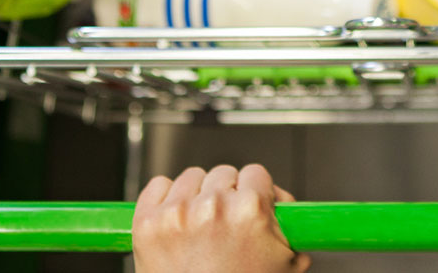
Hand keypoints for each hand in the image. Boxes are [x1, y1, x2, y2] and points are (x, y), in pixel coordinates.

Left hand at [133, 163, 309, 272]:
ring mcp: (177, 213)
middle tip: (226, 223)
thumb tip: (287, 210)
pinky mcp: (147, 222)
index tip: (252, 202)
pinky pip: (157, 185)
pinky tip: (176, 220)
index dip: (256, 191)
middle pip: (223, 173)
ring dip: (197, 195)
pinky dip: (165, 197)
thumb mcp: (283, 266)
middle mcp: (212, 205)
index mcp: (250, 210)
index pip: (256, 173)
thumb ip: (290, 231)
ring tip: (200, 226)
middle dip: (227, 194)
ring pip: (191, 177)